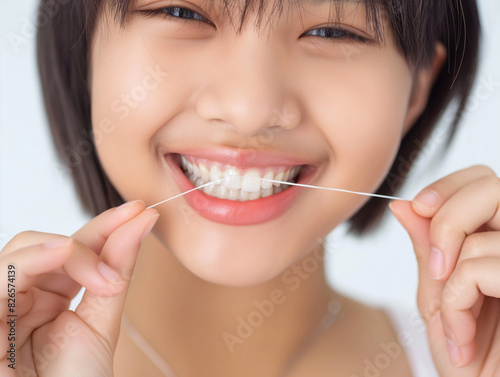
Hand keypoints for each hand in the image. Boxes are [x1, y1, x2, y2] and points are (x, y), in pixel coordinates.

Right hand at [0, 201, 158, 375]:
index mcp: (49, 297)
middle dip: (88, 240)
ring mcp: (2, 306)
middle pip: (45, 244)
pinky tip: (62, 251)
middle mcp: (22, 297)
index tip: (140, 210)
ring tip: (98, 265)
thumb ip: (116, 273)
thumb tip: (141, 224)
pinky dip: (30, 261)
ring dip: (64, 250)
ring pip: (17, 253)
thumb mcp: (101, 322)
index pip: (74, 249)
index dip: (105, 226)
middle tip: (126, 244)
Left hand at [390, 165, 499, 375]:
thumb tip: (401, 204)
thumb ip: (426, 248)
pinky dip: (456, 306)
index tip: (419, 207)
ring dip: (449, 285)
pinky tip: (463, 337)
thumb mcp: (437, 296)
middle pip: (490, 186)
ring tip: (455, 322)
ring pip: (479, 236)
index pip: (482, 180)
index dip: (448, 186)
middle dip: (447, 221)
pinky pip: (479, 269)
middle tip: (436, 266)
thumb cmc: (467, 355)